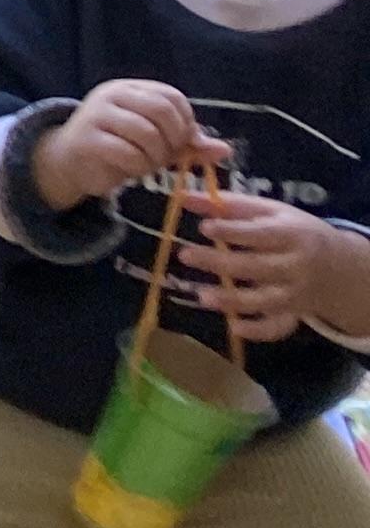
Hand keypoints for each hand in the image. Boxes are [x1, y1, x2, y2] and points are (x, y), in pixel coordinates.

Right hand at [31, 78, 215, 211]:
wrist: (68, 161)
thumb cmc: (117, 148)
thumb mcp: (156, 142)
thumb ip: (187, 143)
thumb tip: (224, 150)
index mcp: (131, 88)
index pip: (172, 97)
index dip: (186, 123)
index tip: (181, 143)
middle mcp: (112, 94)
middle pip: (162, 110)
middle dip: (173, 139)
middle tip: (167, 155)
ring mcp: (97, 114)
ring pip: (146, 133)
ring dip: (156, 157)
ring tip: (148, 164)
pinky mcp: (87, 139)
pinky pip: (127, 153)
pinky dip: (139, 166)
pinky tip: (132, 170)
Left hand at [179, 193, 369, 344]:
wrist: (344, 268)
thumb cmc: (296, 232)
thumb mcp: (271, 212)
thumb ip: (229, 205)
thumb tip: (183, 197)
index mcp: (292, 235)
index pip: (261, 234)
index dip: (233, 231)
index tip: (204, 227)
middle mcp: (296, 266)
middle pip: (257, 267)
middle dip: (220, 263)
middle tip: (185, 255)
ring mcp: (296, 293)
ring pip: (265, 301)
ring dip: (233, 300)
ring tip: (202, 296)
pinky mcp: (293, 314)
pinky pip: (277, 327)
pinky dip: (258, 331)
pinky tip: (234, 327)